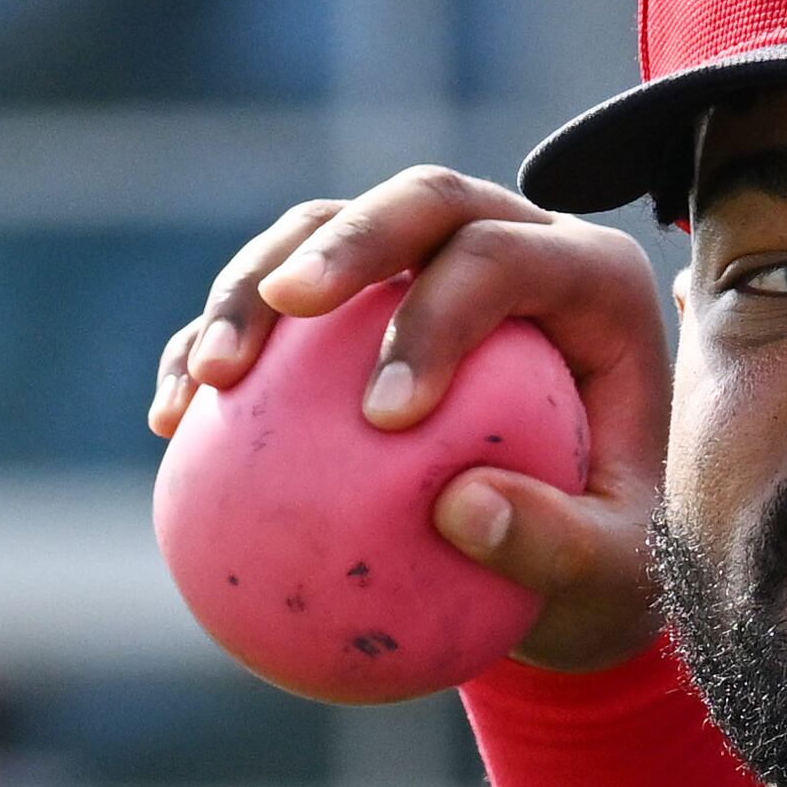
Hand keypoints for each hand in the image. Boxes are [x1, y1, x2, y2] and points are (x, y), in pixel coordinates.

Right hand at [147, 168, 675, 676]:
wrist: (576, 565)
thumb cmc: (612, 568)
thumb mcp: (616, 583)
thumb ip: (561, 549)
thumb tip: (463, 512)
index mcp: (593, 284)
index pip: (506, 259)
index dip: (438, 316)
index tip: (382, 418)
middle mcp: (515, 245)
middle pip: (422, 202)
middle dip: (345, 240)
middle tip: (288, 305)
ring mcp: (428, 265)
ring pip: (329, 227)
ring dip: (254, 286)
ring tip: (208, 375)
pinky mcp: (356, 307)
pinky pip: (274, 312)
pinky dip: (213, 350)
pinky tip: (170, 422)